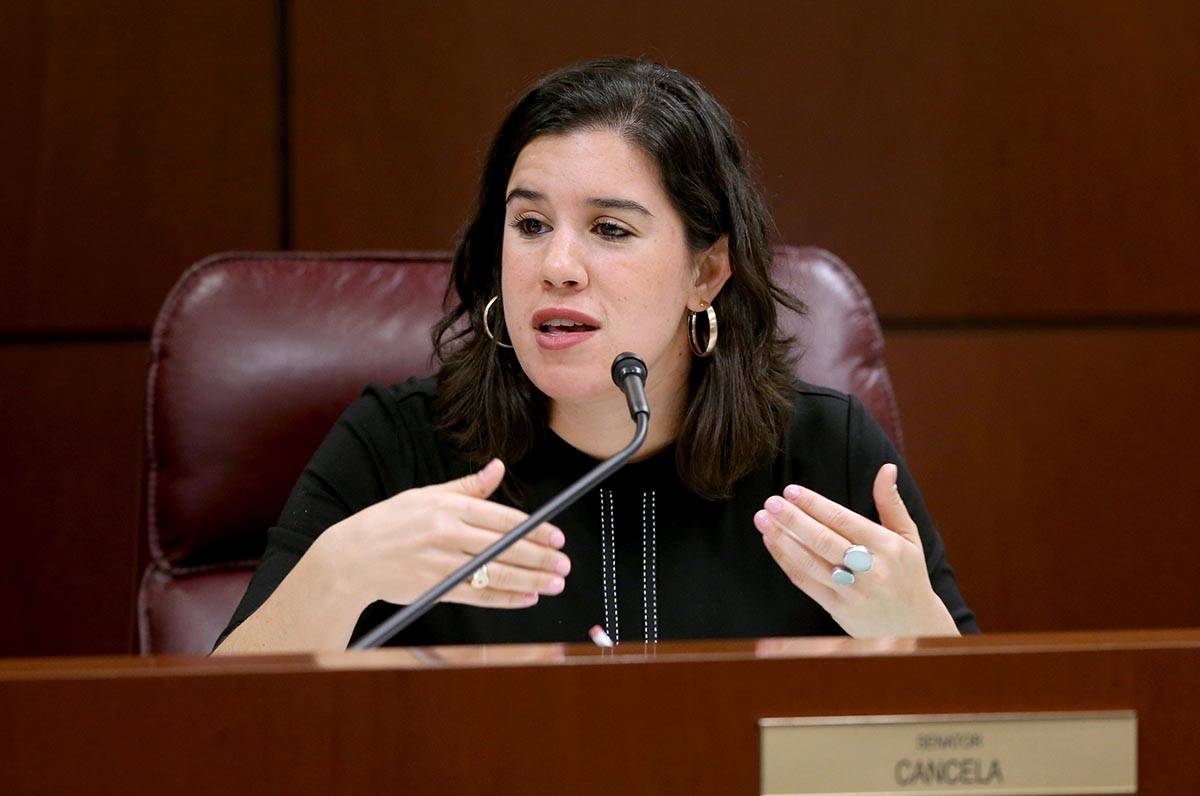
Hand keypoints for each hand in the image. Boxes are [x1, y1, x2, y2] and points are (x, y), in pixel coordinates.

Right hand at [319, 459, 570, 609]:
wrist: (351, 557)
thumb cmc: (390, 523)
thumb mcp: (426, 495)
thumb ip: (468, 487)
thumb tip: (498, 467)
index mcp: (447, 506)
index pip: (502, 518)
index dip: (534, 529)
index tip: (557, 536)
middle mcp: (447, 533)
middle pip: (505, 546)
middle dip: (540, 556)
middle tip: (565, 562)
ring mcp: (441, 562)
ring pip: (496, 572)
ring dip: (531, 579)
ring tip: (555, 582)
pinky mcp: (435, 588)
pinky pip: (479, 595)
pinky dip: (506, 598)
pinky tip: (527, 597)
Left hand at [753, 463, 957, 637]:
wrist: (915, 627)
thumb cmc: (908, 575)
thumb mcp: (908, 537)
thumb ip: (891, 503)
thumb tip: (886, 468)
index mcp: (887, 547)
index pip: (844, 521)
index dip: (815, 505)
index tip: (792, 491)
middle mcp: (870, 569)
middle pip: (824, 541)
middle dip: (793, 520)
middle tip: (771, 502)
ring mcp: (853, 592)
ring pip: (811, 562)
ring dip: (783, 540)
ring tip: (763, 520)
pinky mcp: (839, 610)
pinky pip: (807, 583)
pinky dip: (786, 562)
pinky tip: (772, 544)